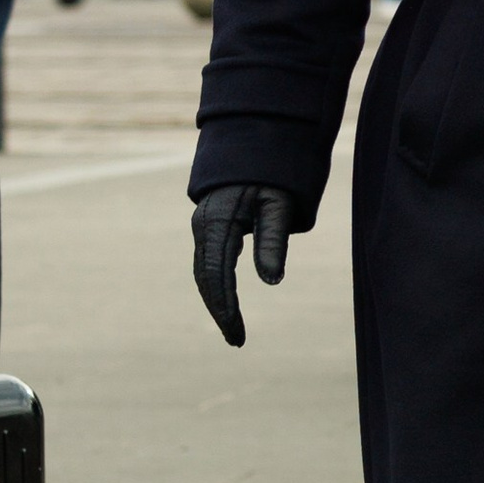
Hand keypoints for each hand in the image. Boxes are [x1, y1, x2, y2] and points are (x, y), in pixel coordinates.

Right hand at [191, 185, 297, 346]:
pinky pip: (209, 262)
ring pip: (204, 272)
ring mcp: (203, 226)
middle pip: (206, 278)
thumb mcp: (280, 204)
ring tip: (234, 330)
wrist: (256, 141)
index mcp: (217, 222)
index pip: (217, 275)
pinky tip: (228, 302)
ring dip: (216, 301)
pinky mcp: (210, 226)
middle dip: (219, 311)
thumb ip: (273, 240)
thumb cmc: (274, 172)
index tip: (237, 333)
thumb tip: (272, 281)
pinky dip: (217, 285)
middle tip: (237, 341)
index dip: (225, 306)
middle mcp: (204, 226)